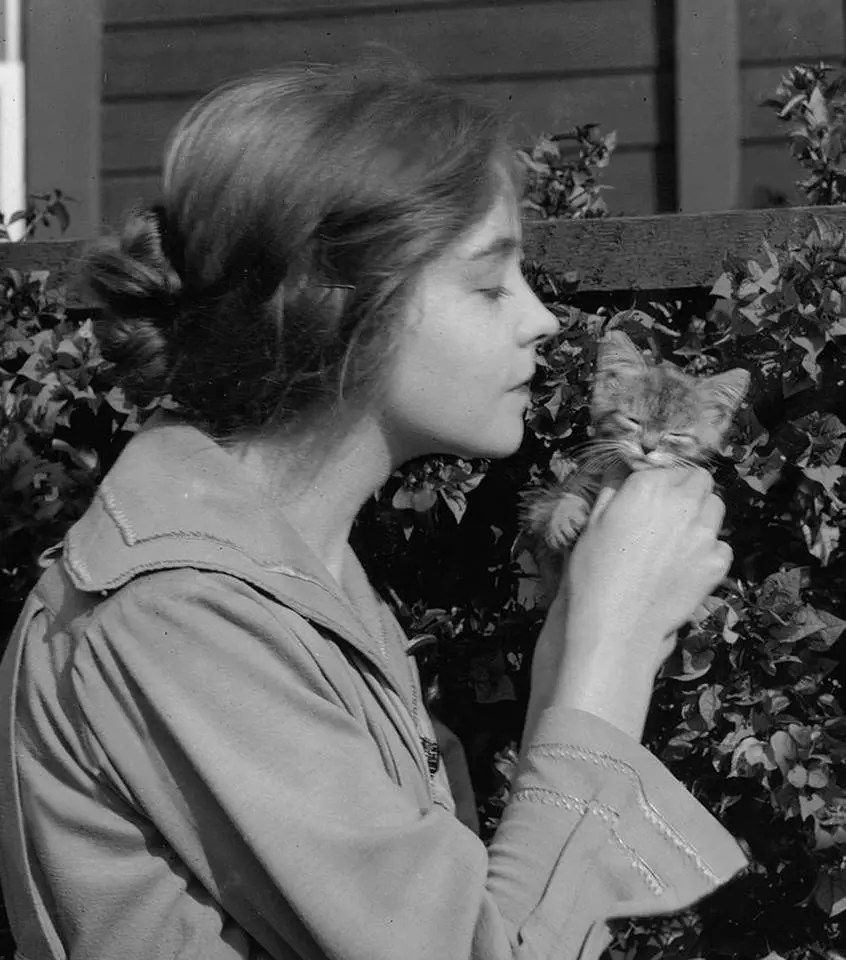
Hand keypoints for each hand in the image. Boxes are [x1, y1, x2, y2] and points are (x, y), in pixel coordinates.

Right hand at [530, 465, 730, 738]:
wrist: (613, 625)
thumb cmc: (592, 572)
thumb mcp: (594, 522)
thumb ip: (615, 488)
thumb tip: (623, 466)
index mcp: (646, 486)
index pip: (670, 466)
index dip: (662, 480)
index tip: (653, 495)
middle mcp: (681, 502)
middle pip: (701, 480)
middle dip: (688, 491)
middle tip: (669, 514)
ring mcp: (704, 533)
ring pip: (716, 508)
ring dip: (702, 516)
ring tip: (678, 539)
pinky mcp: (717, 563)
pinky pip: (721, 545)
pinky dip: (708, 552)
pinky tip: (684, 566)